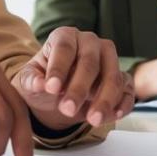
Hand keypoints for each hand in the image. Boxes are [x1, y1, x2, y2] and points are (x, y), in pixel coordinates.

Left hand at [14, 27, 135, 128]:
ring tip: (92, 119)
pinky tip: (114, 115)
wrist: (56, 96)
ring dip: (104, 100)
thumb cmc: (43, 82)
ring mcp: (109, 59)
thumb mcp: (29, 81)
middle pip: (90, 62)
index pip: (64, 48)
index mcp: (65, 36)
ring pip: (113, 76)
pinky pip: (127, 89)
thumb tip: (40, 85)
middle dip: (79, 88)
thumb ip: (32, 81)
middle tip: (67, 109)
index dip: (58, 68)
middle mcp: (90, 43)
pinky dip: (123, 103)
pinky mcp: (122, 78)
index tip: (51, 88)